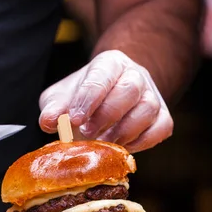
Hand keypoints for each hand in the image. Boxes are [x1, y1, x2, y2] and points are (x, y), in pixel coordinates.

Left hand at [39, 50, 172, 152]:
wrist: (109, 99)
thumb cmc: (83, 98)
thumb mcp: (62, 98)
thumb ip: (54, 107)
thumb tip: (48, 121)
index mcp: (109, 63)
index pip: (102, 75)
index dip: (89, 98)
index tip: (76, 119)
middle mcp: (135, 74)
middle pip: (130, 89)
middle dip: (107, 115)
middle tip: (87, 134)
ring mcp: (153, 95)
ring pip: (148, 109)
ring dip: (124, 131)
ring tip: (104, 143)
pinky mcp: (163, 117)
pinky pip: (161, 128)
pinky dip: (143, 142)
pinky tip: (123, 148)